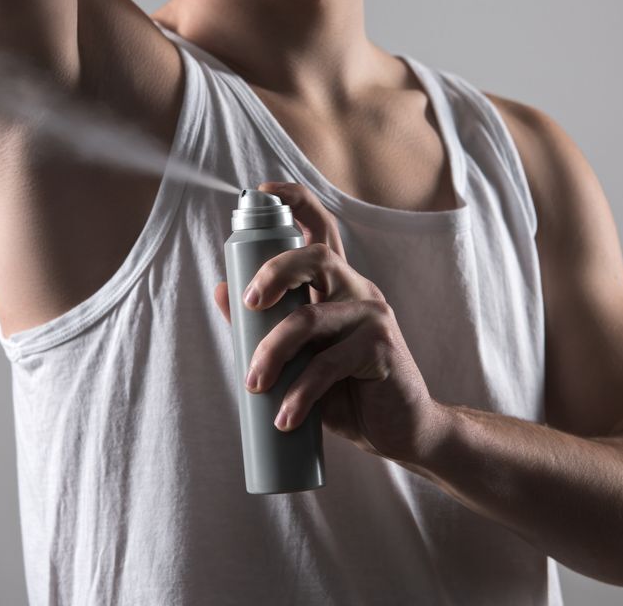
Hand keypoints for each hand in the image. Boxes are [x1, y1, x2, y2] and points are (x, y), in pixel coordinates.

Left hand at [214, 181, 437, 466]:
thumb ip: (264, 326)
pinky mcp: (382, 349)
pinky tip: (286, 416)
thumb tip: (221, 289)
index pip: (321, 229)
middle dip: (275, 271)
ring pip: (311, 317)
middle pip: (318, 255)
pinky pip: (328, 364)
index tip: (262, 191)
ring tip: (255, 385)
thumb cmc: (347, 391)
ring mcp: (373, 317)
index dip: (295, 201)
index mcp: (338, 285)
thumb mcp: (299, 360)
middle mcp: (358, 290)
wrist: (402, 431)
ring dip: (272, 351)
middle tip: (247, 303)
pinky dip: (299, 393)